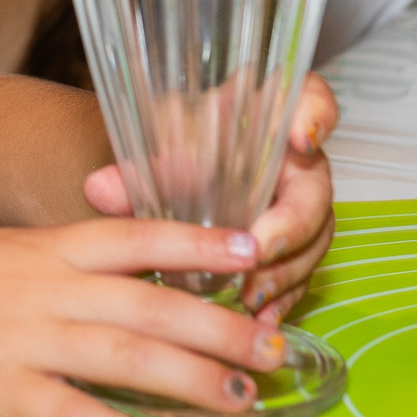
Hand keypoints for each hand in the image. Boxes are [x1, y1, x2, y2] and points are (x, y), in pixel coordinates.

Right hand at [0, 218, 279, 416]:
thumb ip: (46, 268)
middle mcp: (45, 287)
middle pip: (154, 303)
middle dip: (223, 324)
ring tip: (242, 401)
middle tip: (277, 345)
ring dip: (193, 380)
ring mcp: (24, 339)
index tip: (249, 245)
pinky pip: (73, 416)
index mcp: (43, 248)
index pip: (139, 237)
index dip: (199, 240)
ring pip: (129, 357)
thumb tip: (101, 287)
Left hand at [80, 73, 337, 322]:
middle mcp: (295, 161)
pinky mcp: (294, 249)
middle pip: (314, 188)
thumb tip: (100, 189)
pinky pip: (299, 274)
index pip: (309, 96)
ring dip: (285, 271)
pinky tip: (259, 320)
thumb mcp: (151, 151)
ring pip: (312, 239)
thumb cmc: (173, 150)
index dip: (316, 114)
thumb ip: (132, 168)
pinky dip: (281, 298)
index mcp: (267, 114)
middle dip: (292, 224)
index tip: (303, 137)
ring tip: (251, 296)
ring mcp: (300, 207)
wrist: (170, 177)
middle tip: (259, 250)